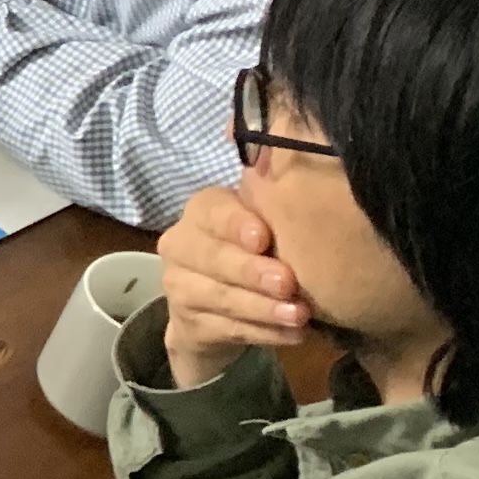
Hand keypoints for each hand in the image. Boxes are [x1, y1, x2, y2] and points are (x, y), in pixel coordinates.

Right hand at [157, 183, 307, 387]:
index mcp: (201, 212)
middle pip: (212, 257)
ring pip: (220, 297)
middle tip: (288, 283)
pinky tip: (293, 335)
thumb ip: (272, 186)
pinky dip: (263, 333)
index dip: (235, 223)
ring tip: (300, 315)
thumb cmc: (255, 250)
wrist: (222, 306)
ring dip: (262, 308)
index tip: (263, 238)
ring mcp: (178, 288)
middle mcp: (180, 246)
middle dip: (252, 272)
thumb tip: (278, 144)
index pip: (212, 210)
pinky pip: (227, 330)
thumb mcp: (266, 217)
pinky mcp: (187, 325)